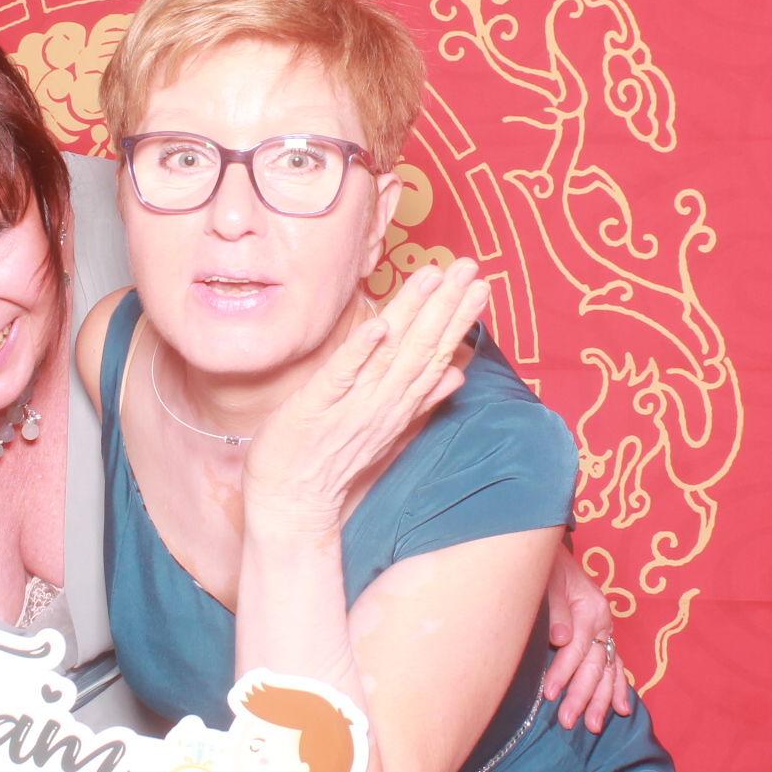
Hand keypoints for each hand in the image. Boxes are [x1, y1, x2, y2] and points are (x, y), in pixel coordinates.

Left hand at [243, 259, 490, 531]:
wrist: (291, 503)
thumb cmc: (332, 460)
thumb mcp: (386, 429)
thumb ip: (422, 400)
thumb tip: (459, 372)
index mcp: (399, 405)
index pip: (437, 355)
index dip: (459, 319)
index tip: (481, 285)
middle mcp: (382, 403)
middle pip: (422, 349)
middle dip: (447, 306)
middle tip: (471, 267)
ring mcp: (351, 406)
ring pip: (391, 354)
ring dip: (414, 314)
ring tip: (437, 277)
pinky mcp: (315, 408)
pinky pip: (342, 375)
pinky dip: (361, 350)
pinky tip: (379, 323)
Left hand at [544, 548, 631, 731]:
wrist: (550, 552)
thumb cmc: (546, 568)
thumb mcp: (547, 581)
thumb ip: (555, 610)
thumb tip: (560, 640)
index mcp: (590, 608)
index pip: (577, 647)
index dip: (563, 672)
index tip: (549, 694)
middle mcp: (602, 621)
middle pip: (594, 664)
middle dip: (582, 695)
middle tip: (568, 720)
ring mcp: (605, 629)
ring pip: (607, 670)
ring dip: (601, 699)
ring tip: (592, 725)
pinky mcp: (603, 635)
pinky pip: (615, 665)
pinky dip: (619, 687)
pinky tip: (622, 709)